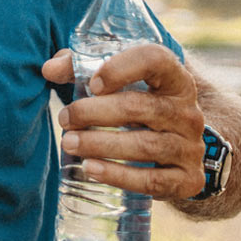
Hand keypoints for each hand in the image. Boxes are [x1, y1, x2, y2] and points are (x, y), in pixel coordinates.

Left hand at [43, 45, 205, 199]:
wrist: (178, 151)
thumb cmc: (139, 107)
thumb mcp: (118, 83)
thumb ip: (82, 68)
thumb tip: (49, 69)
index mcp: (174, 79)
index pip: (156, 60)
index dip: (121, 68)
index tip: (92, 83)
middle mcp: (188, 112)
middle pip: (139, 107)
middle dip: (94, 112)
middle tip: (64, 119)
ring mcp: (191, 148)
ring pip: (145, 146)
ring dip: (100, 144)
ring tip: (68, 143)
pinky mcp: (188, 180)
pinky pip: (153, 180)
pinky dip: (119, 176)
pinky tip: (90, 169)